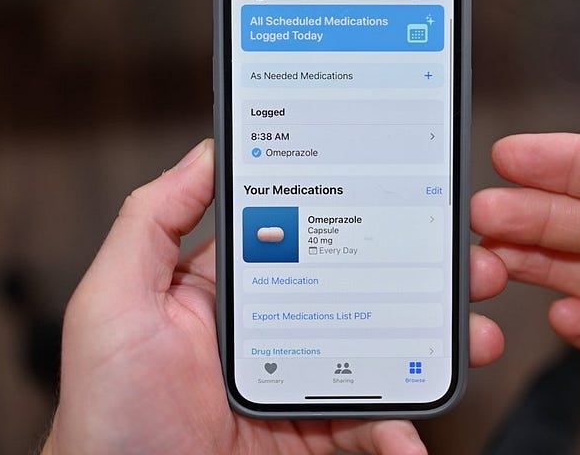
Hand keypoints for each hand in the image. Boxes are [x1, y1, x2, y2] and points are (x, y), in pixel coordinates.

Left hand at [42, 139, 505, 454]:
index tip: (409, 194)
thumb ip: (151, 222)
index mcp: (223, 289)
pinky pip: (367, 427)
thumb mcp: (113, 303)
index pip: (299, 232)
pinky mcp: (307, 438)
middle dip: (418, 276)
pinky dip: (398, 430)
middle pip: (355, 290)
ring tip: (474, 336)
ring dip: (431, 345)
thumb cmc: (104, 414)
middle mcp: (264, 329)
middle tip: (470, 265)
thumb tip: (208, 152)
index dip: (355, 212)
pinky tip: (412, 434)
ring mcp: (291, 385)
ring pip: (377, 354)